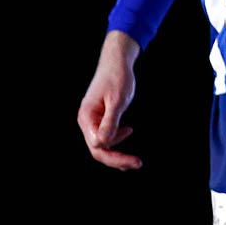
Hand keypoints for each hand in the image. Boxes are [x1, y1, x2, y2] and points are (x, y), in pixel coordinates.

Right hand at [77, 30, 142, 169]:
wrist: (116, 60)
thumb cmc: (117, 77)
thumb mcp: (117, 100)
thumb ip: (110, 121)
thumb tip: (102, 144)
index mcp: (87, 118)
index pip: (98, 147)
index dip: (115, 157)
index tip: (135, 161)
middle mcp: (86, 121)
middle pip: (98, 149)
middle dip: (117, 159)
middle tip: (138, 164)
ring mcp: (92, 119)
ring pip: (102, 144)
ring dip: (117, 151)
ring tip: (134, 159)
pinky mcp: (99, 116)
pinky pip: (105, 133)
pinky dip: (117, 138)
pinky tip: (129, 130)